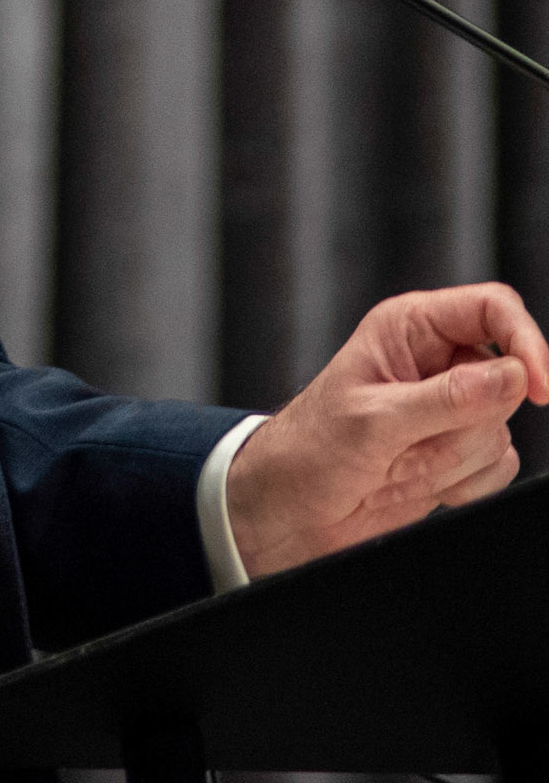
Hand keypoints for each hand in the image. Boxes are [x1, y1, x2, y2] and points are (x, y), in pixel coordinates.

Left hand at [225, 281, 548, 577]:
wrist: (293, 510)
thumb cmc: (312, 449)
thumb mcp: (372, 421)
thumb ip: (445, 400)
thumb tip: (514, 376)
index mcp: (410, 327)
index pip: (492, 308)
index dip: (526, 342)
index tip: (539, 390)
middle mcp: (436, 360)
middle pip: (506, 380)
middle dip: (467, 425)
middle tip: (409, 445)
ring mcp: (450, 408)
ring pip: (501, 430)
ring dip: (456, 460)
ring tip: (399, 464)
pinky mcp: (456, 449)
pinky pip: (499, 466)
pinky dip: (465, 484)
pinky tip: (416, 483)